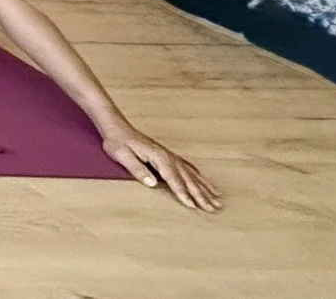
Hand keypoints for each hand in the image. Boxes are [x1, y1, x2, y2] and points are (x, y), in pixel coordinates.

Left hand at [101, 125, 220, 211]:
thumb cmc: (118, 142)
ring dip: (205, 188)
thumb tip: (152, 183)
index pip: (174, 179)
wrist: (117, 128)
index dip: (183, 194)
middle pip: (188, 179)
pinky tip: (205, 183)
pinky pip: (189, 168)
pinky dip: (199, 177)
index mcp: (159, 157)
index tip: (193, 206)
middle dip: (201, 195)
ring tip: (218, 200)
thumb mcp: (122, 156)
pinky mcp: (169, 156)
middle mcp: (168, 157)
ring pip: (192, 175)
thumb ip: (137, 169)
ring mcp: (170, 156)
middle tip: (214, 208)